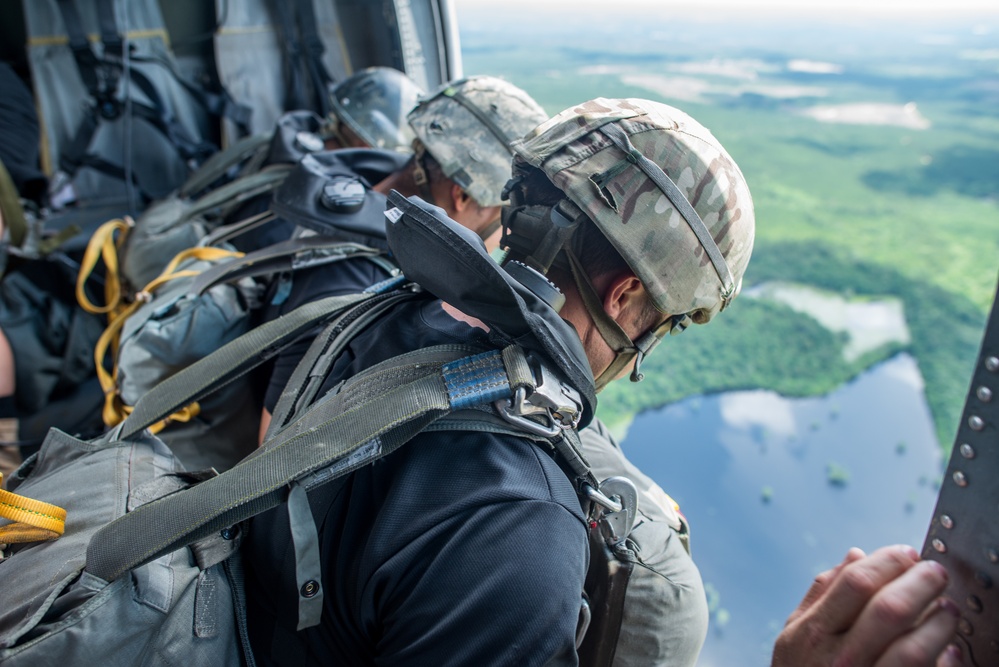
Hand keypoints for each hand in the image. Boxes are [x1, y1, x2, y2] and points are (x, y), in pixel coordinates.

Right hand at [772, 545, 961, 666]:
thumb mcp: (795, 637)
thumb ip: (821, 594)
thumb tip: (856, 555)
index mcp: (812, 634)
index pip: (856, 582)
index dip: (889, 562)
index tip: (908, 554)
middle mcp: (837, 661)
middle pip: (889, 609)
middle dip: (922, 583)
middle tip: (937, 573)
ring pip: (915, 649)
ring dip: (941, 622)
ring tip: (949, 609)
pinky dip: (946, 661)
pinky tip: (951, 649)